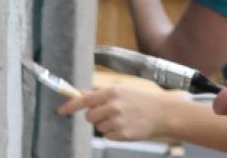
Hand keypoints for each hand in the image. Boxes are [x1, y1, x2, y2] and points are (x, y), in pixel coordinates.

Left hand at [56, 85, 183, 141]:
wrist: (164, 114)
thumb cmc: (143, 101)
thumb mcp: (123, 91)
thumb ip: (101, 94)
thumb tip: (80, 94)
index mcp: (113, 92)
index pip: (85, 99)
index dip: (71, 105)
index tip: (61, 110)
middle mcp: (114, 106)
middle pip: (89, 116)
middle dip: (95, 116)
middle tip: (110, 113)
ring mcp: (118, 121)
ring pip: (98, 127)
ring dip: (106, 125)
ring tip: (123, 119)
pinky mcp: (122, 134)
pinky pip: (108, 136)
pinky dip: (114, 133)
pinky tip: (126, 127)